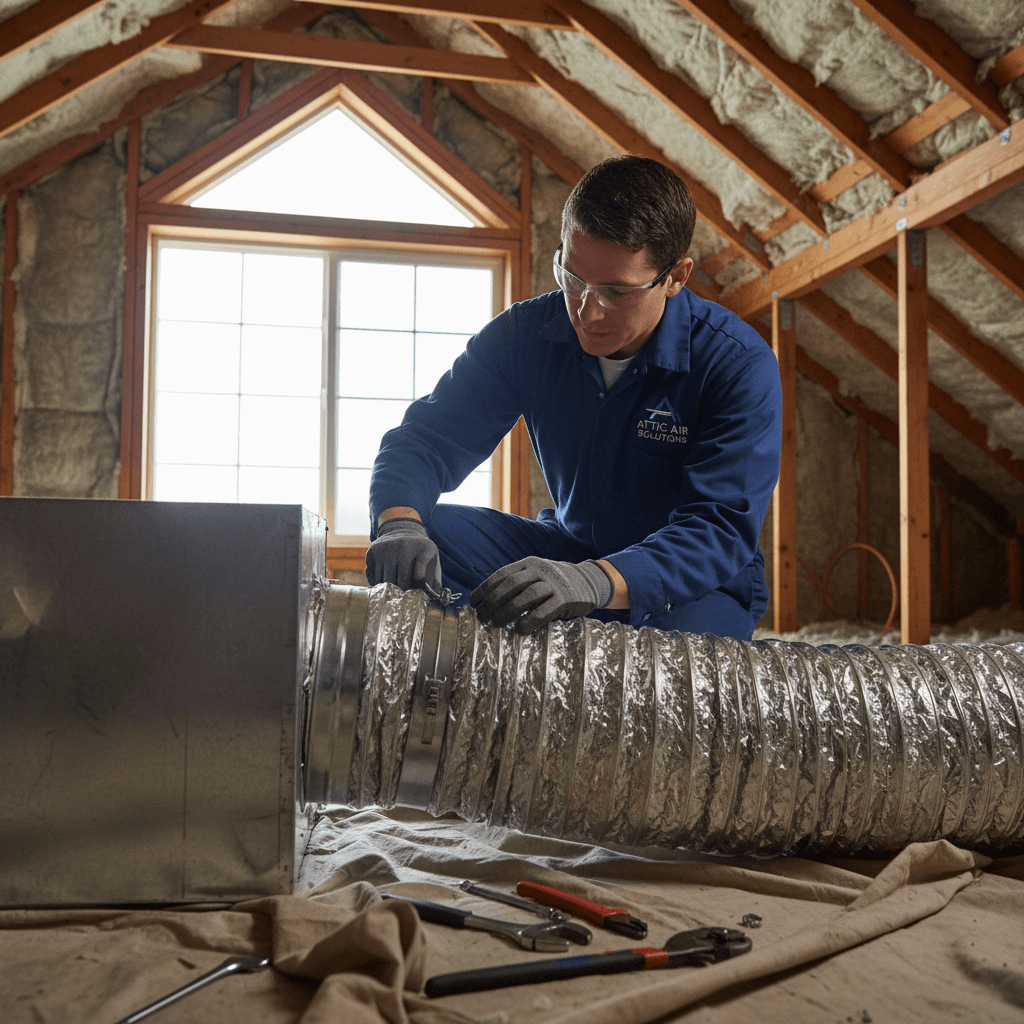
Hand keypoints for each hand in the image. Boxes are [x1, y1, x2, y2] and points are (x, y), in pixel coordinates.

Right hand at [365, 517, 441, 592]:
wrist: (403, 530)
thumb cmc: (420, 552)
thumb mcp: (432, 559)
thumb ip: (435, 579)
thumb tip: (435, 597)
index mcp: (424, 548)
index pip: (419, 577)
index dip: (417, 589)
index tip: (416, 592)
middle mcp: (404, 546)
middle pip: (401, 581)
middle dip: (403, 592)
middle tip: (404, 595)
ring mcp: (388, 547)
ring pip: (385, 580)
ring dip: (389, 589)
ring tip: (394, 587)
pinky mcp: (374, 550)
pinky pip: (372, 576)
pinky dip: (377, 582)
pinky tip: (383, 579)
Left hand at [471, 557, 612, 633]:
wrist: (589, 581)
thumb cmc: (554, 584)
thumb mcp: (536, 576)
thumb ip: (518, 584)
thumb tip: (488, 604)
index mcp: (529, 564)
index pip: (501, 574)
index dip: (485, 589)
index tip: (473, 603)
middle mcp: (540, 570)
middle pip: (511, 584)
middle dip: (493, 601)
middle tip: (482, 617)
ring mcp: (554, 583)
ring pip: (526, 595)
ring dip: (508, 611)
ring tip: (496, 623)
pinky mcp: (566, 598)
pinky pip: (545, 610)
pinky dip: (530, 620)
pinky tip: (520, 629)